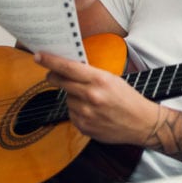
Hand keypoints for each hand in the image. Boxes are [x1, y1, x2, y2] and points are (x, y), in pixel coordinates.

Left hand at [34, 51, 158, 145]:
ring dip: (73, 97)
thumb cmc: (129, 100)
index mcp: (100, 80)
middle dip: (55, 77)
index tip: (39, 56)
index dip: (50, 61)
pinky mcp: (83, 126)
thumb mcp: (113, 80)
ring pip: (67, 99)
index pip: (68, 67)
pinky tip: (92, 112)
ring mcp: (86, 112)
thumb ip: (91, 75)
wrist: (142, 123)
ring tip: (91, 100)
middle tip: (54, 75)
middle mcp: (91, 96)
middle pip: (61, 82)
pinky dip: (78, 111)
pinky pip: (71, 114)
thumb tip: (68, 70)